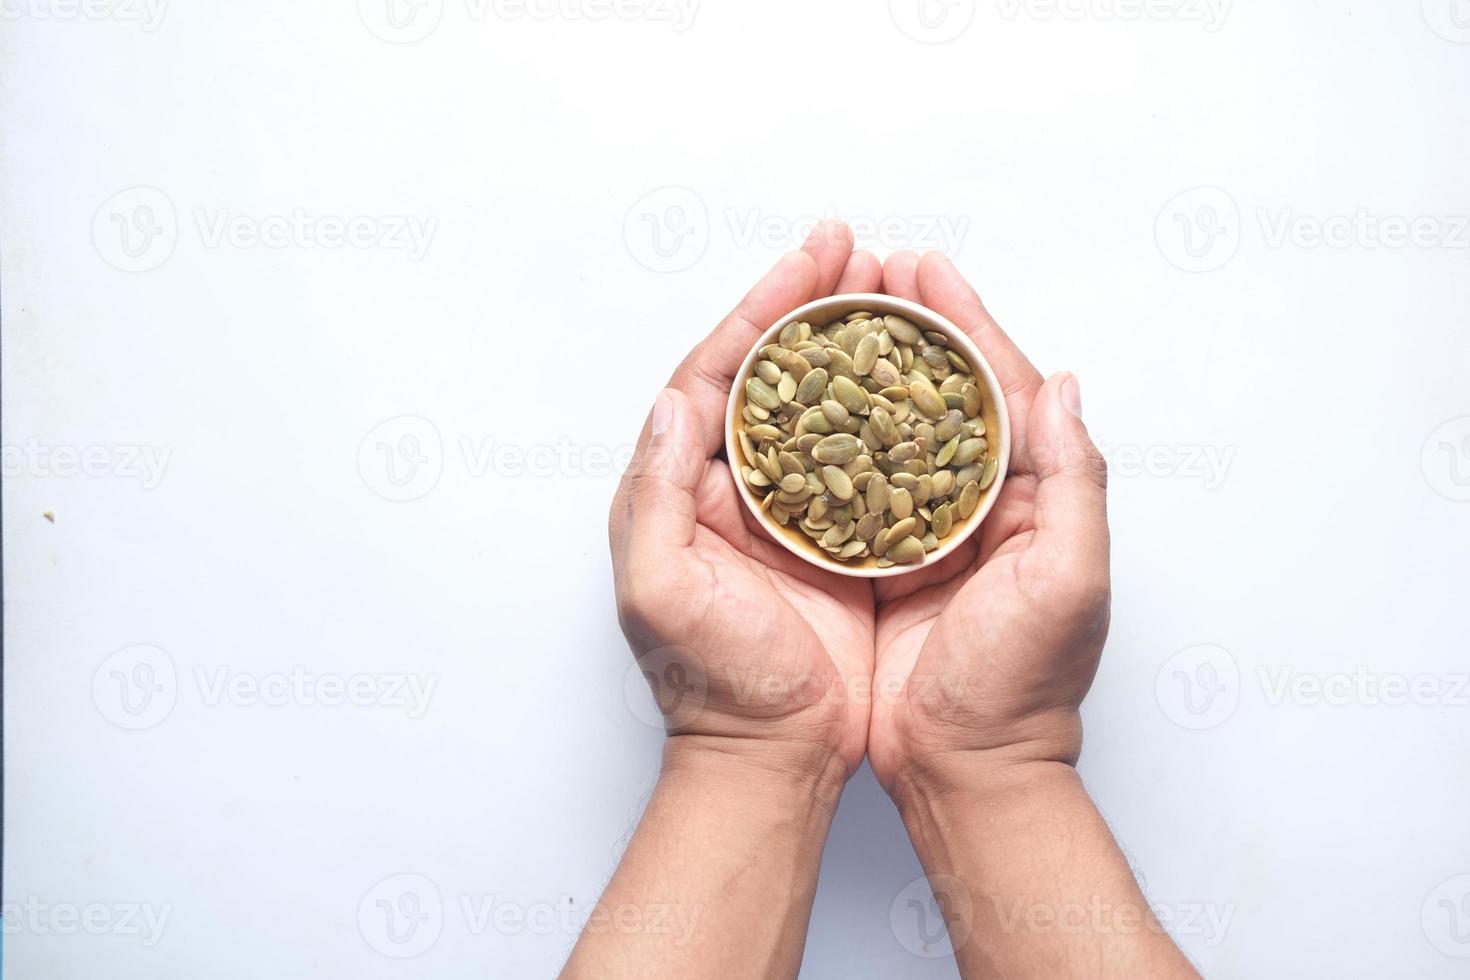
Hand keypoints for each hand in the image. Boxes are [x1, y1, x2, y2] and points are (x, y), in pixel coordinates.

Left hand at [609, 222, 884, 781]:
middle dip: (814, 305)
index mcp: (683, 484)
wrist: (772, 758)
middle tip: (857, 249)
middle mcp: (735, 484)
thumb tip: (675, 401)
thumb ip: (656, 495)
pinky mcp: (841, 536)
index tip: (812, 258)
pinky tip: (925, 379)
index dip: (764, 308)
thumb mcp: (662, 592)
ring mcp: (791, 507)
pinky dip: (893, 414)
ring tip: (895, 290)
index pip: (720, 371)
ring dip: (856, 345)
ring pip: (824, 404)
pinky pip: (868, 457)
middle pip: (774, 371)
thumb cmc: (710, 686)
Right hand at [866, 251, 1111, 796]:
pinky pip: (846, 480)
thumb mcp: (1069, 584)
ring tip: (825, 309)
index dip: (961, 320)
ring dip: (859, 366)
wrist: (965, 771)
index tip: (923, 267)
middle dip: (903, 324)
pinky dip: (825, 435)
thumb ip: (1074, 483)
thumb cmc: (1023, 689)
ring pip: (886, 425)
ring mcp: (922, 527)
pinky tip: (795, 401)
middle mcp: (975, 500)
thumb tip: (1063, 386)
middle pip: (936, 389)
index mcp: (1029, 494)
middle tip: (864, 266)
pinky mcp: (875, 559)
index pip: (998, 383)